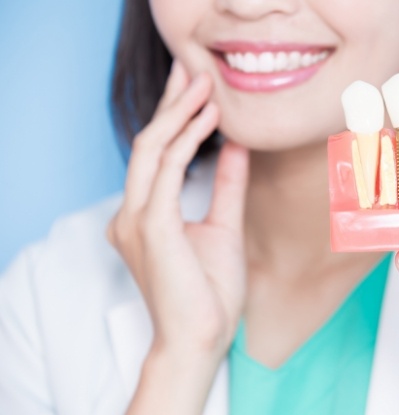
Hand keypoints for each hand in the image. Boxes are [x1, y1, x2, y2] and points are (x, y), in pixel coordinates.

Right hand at [107, 61, 248, 413]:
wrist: (202, 338)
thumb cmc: (210, 291)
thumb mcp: (223, 225)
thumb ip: (226, 185)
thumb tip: (235, 146)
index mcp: (144, 215)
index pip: (155, 154)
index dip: (173, 117)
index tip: (196, 89)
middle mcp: (131, 213)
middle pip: (148, 142)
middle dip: (171, 103)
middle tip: (193, 70)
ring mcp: (136, 219)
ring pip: (152, 148)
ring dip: (179, 113)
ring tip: (205, 84)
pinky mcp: (151, 226)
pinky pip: (166, 170)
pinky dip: (186, 140)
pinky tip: (209, 119)